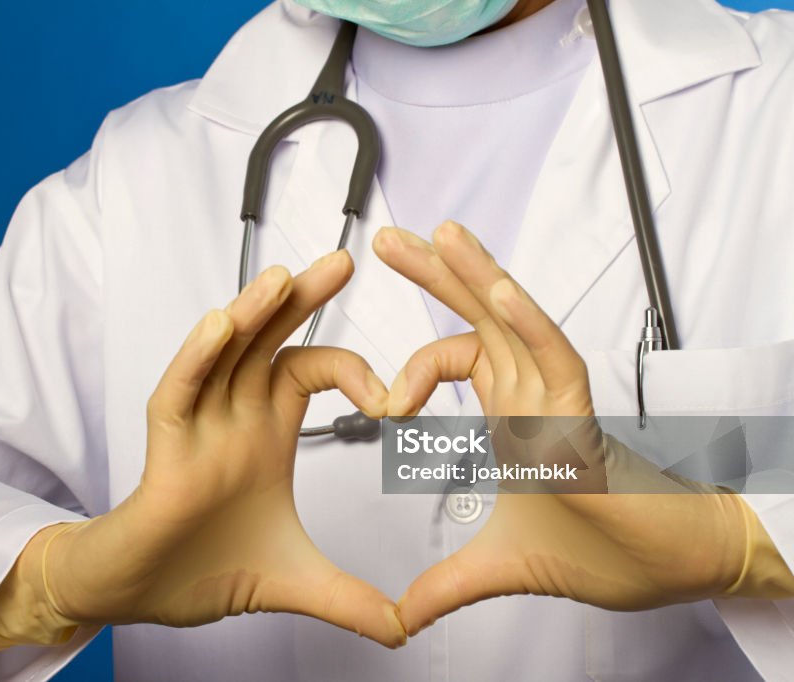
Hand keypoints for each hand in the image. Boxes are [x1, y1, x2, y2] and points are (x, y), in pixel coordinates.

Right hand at [43, 251, 405, 646]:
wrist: (144, 595)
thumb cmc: (204, 568)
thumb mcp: (294, 581)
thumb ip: (349, 599)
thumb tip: (404, 630)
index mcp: (267, 432)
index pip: (311, 371)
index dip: (355, 371)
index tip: (399, 399)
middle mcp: (234, 416)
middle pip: (269, 340)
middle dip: (302, 300)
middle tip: (343, 261)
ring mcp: (198, 426)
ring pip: (223, 353)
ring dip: (252, 312)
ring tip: (284, 277)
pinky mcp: (164, 447)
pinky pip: (179, 390)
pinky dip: (198, 358)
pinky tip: (221, 324)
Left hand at [373, 222, 748, 635]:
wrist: (657, 573)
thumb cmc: (597, 549)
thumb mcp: (497, 565)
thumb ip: (445, 584)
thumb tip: (403, 616)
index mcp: (511, 410)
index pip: (457, 357)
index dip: (413, 368)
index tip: (382, 404)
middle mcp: (531, 393)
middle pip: (479, 317)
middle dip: (435, 273)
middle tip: (390, 237)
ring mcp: (557, 399)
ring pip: (515, 321)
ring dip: (476, 275)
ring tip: (439, 233)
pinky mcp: (583, 417)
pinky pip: (557, 357)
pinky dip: (529, 323)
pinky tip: (499, 289)